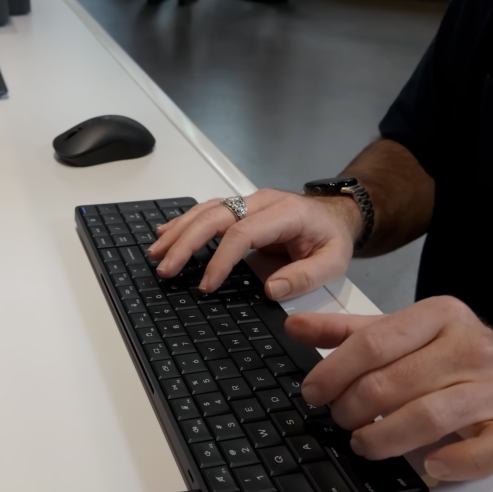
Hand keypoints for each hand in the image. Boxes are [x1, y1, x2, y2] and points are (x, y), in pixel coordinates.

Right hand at [147, 189, 360, 299]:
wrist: (336, 215)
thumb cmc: (331, 239)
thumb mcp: (332, 262)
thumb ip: (305, 276)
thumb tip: (271, 290)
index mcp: (285, 213)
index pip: (242, 233)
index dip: (220, 260)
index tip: (207, 285)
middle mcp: (261, 201)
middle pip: (215, 216)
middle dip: (186, 242)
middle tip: (166, 268)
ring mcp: (248, 202)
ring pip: (206, 210)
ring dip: (178, 231)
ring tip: (156, 252)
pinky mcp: (240, 208)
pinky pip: (207, 210)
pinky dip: (184, 222)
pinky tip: (165, 232)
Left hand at [287, 296, 492, 480]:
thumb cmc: (458, 363)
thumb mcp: (404, 337)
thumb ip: (349, 332)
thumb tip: (294, 325)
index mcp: (440, 316)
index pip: (374, 342)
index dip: (334, 371)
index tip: (312, 393)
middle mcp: (472, 347)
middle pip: (393, 382)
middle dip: (353, 408)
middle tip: (339, 421)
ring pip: (428, 416)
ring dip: (385, 438)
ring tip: (363, 444)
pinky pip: (487, 451)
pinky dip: (455, 462)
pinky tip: (430, 464)